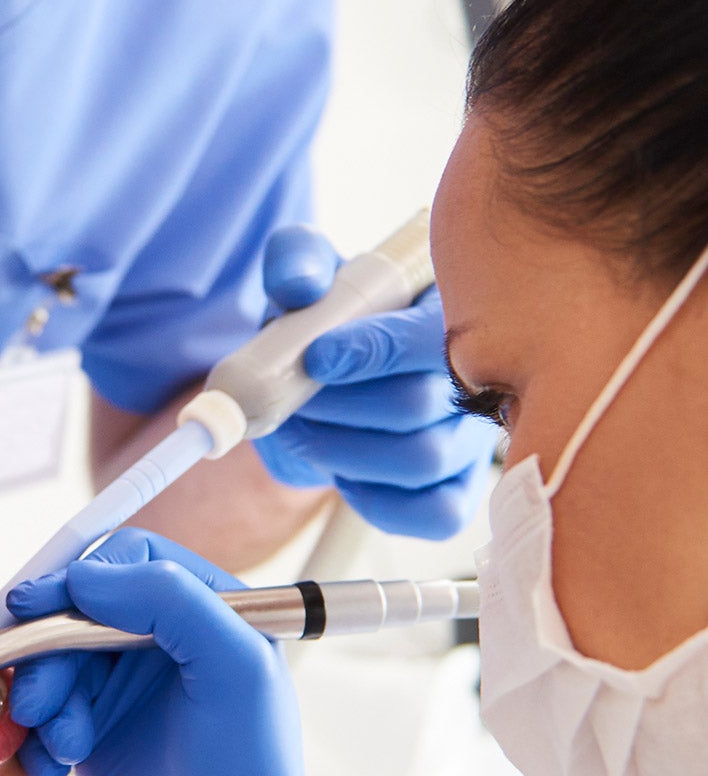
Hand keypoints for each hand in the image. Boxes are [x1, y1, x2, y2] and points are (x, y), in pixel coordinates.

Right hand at [6, 529, 394, 775]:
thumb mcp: (233, 669)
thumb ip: (171, 600)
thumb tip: (88, 574)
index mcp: (212, 614)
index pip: (132, 560)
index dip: (79, 578)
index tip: (37, 609)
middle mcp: (168, 645)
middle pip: (79, 611)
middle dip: (51, 653)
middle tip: (41, 703)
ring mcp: (129, 691)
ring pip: (54, 661)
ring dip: (45, 700)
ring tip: (64, 748)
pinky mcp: (97, 736)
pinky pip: (45, 712)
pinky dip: (38, 736)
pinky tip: (56, 769)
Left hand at [252, 225, 492, 539]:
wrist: (323, 385)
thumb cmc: (328, 324)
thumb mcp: (307, 277)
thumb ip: (296, 261)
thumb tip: (300, 287)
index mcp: (450, 313)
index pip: (433, 336)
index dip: (374, 350)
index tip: (316, 356)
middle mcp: (480, 376)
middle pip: (418, 403)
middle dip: (337, 405)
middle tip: (294, 399)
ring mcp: (472, 439)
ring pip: (420, 459)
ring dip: (342, 450)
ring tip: (306, 429)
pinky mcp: (458, 492)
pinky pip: (434, 514)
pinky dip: (375, 500)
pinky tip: (343, 471)